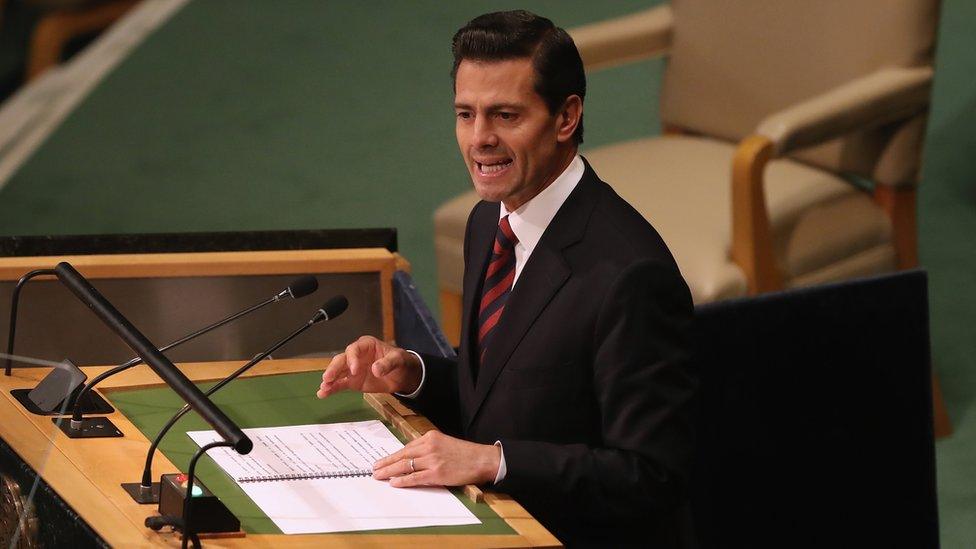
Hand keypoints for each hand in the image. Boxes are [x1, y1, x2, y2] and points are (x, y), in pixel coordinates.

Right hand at [316, 335, 421, 397]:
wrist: (403, 375)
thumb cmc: (400, 362)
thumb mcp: (398, 360)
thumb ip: (387, 364)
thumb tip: (375, 370)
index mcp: (366, 345)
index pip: (354, 349)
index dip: (352, 359)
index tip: (354, 371)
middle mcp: (356, 356)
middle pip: (341, 360)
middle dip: (334, 369)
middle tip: (328, 378)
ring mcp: (352, 369)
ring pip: (337, 373)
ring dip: (329, 380)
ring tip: (323, 388)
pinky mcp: (352, 382)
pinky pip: (340, 384)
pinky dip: (332, 389)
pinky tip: (323, 393)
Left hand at [372, 431, 500, 486]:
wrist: (482, 460)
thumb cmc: (465, 453)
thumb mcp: (444, 443)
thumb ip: (428, 448)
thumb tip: (411, 458)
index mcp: (430, 437)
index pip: (406, 447)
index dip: (393, 455)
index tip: (382, 460)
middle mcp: (429, 446)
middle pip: (402, 456)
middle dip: (386, 462)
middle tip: (374, 468)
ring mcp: (432, 460)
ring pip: (405, 466)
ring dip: (389, 471)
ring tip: (379, 476)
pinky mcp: (437, 474)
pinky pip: (415, 478)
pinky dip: (402, 481)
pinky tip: (393, 483)